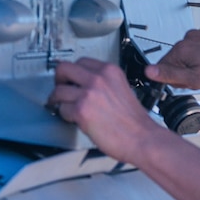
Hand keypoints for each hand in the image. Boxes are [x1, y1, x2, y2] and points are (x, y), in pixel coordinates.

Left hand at [49, 58, 166, 163]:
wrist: (142, 139)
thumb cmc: (135, 122)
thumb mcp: (122, 89)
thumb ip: (104, 84)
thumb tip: (86, 85)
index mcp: (110, 71)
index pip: (82, 61)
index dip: (73, 71)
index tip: (70, 77)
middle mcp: (99, 78)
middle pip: (64, 69)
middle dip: (59, 79)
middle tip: (60, 88)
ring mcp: (89, 93)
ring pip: (58, 90)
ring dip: (58, 100)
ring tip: (62, 106)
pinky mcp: (81, 110)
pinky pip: (62, 109)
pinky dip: (64, 115)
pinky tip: (71, 118)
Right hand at [143, 25, 199, 90]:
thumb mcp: (195, 80)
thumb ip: (170, 75)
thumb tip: (149, 71)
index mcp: (182, 48)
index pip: (164, 65)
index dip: (174, 78)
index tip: (186, 83)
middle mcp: (190, 36)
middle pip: (178, 58)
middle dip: (186, 70)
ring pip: (191, 52)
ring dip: (197, 62)